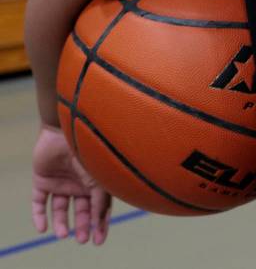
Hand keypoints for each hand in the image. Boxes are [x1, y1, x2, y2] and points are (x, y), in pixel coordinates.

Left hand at [32, 124, 111, 244]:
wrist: (65, 129)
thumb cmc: (89, 150)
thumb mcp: (99, 177)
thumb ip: (100, 198)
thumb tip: (100, 220)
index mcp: (96, 183)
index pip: (99, 208)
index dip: (100, 225)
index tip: (98, 241)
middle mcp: (78, 184)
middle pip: (80, 211)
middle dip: (81, 226)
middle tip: (81, 240)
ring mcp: (60, 183)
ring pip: (60, 208)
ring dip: (61, 223)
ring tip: (62, 234)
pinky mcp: (42, 181)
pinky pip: (39, 202)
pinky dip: (39, 216)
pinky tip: (42, 228)